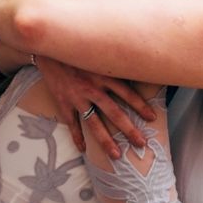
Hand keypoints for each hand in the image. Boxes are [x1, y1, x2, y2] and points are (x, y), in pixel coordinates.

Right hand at [37, 56, 156, 158]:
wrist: (49, 46)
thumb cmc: (77, 48)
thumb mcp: (98, 52)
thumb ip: (113, 61)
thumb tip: (135, 62)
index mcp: (104, 74)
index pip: (127, 93)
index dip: (141, 106)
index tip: (152, 117)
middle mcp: (93, 87)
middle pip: (115, 113)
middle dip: (129, 130)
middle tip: (141, 144)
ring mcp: (77, 97)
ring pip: (94, 123)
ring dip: (106, 141)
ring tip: (116, 155)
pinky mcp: (63, 102)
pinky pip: (71, 123)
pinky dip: (76, 137)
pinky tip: (82, 149)